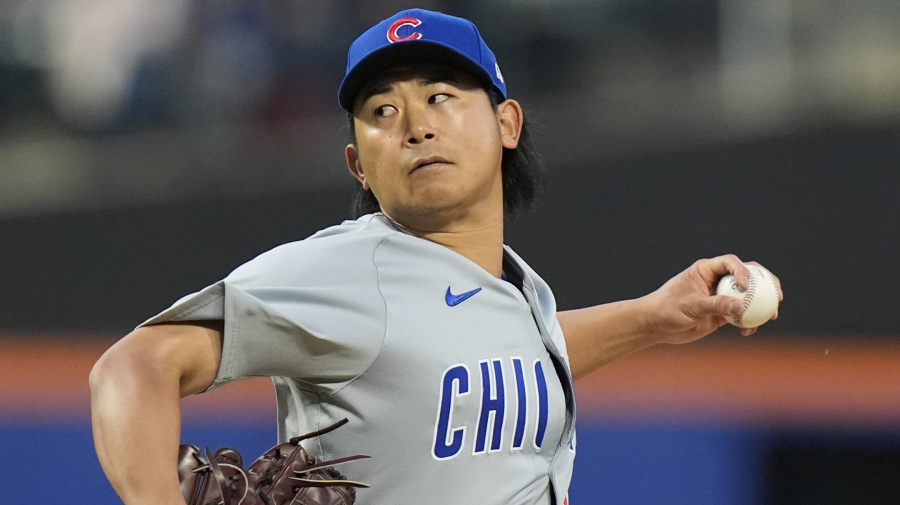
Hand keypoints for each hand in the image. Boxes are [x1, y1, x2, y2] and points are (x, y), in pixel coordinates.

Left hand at [640, 254, 783, 343]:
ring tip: (772, 315)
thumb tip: (741, 306)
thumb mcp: (691, 306)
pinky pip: (741, 315)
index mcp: (706, 270)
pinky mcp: (721, 313)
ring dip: (761, 305)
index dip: (743, 271)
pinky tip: (749, 332)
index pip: (730, 263)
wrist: (656, 325)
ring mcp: (720, 296)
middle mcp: (716, 280)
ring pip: (748, 297)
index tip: (748, 286)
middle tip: (778, 295)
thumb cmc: (667, 309)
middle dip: (765, 283)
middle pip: (747, 276)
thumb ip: (715, 305)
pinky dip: (748, 322)